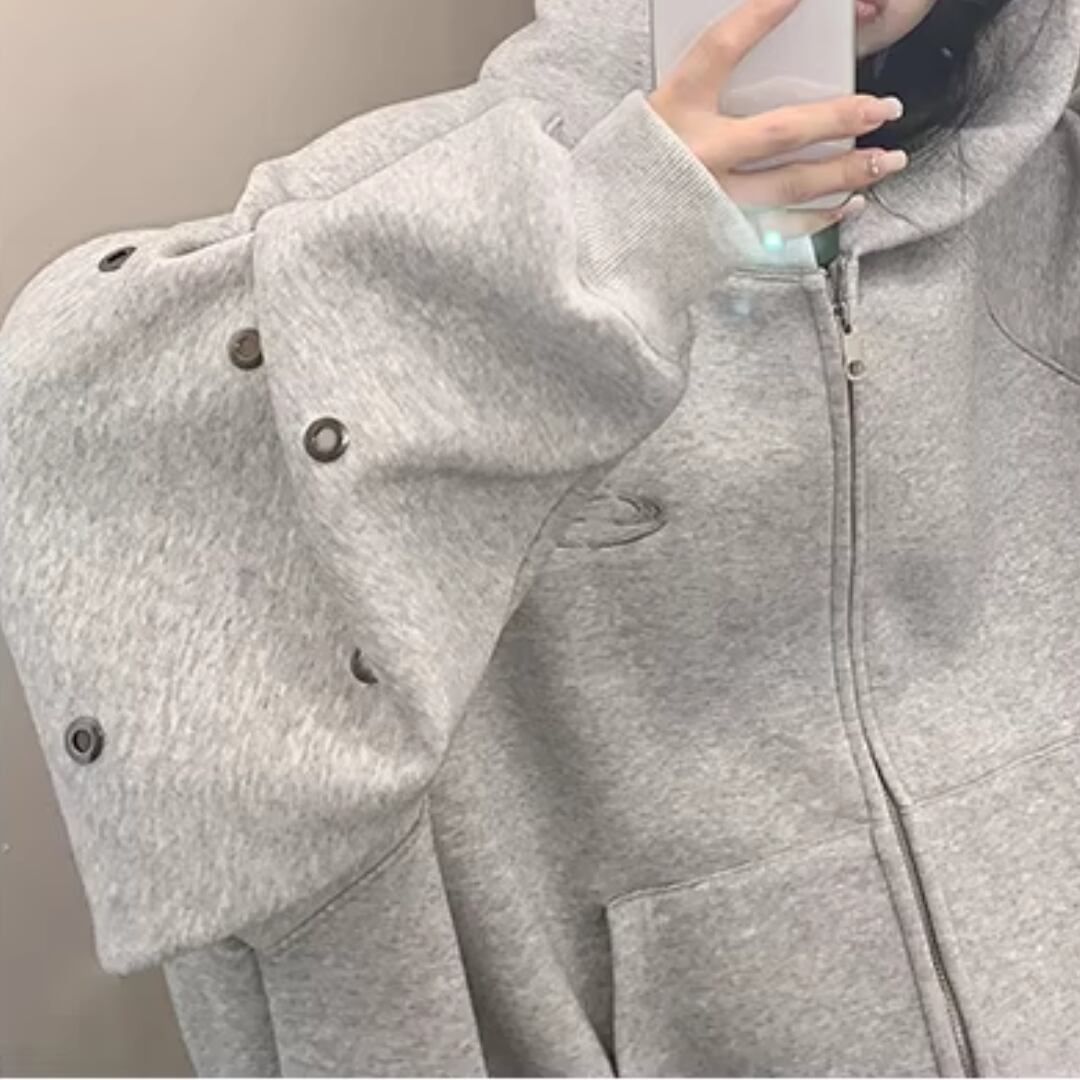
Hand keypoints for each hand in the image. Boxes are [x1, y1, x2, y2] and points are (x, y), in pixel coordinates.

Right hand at [646, 0, 907, 241]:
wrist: (593, 245)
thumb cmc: (622, 178)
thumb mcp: (648, 122)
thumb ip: (692, 101)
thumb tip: (752, 85)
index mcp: (672, 112)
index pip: (724, 46)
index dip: (764, 11)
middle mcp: (698, 155)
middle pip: (784, 130)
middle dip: (842, 116)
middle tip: (885, 108)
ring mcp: (712, 200)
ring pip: (794, 185)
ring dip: (848, 172)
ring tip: (886, 160)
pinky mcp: (721, 237)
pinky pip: (782, 229)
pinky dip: (820, 219)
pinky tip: (848, 203)